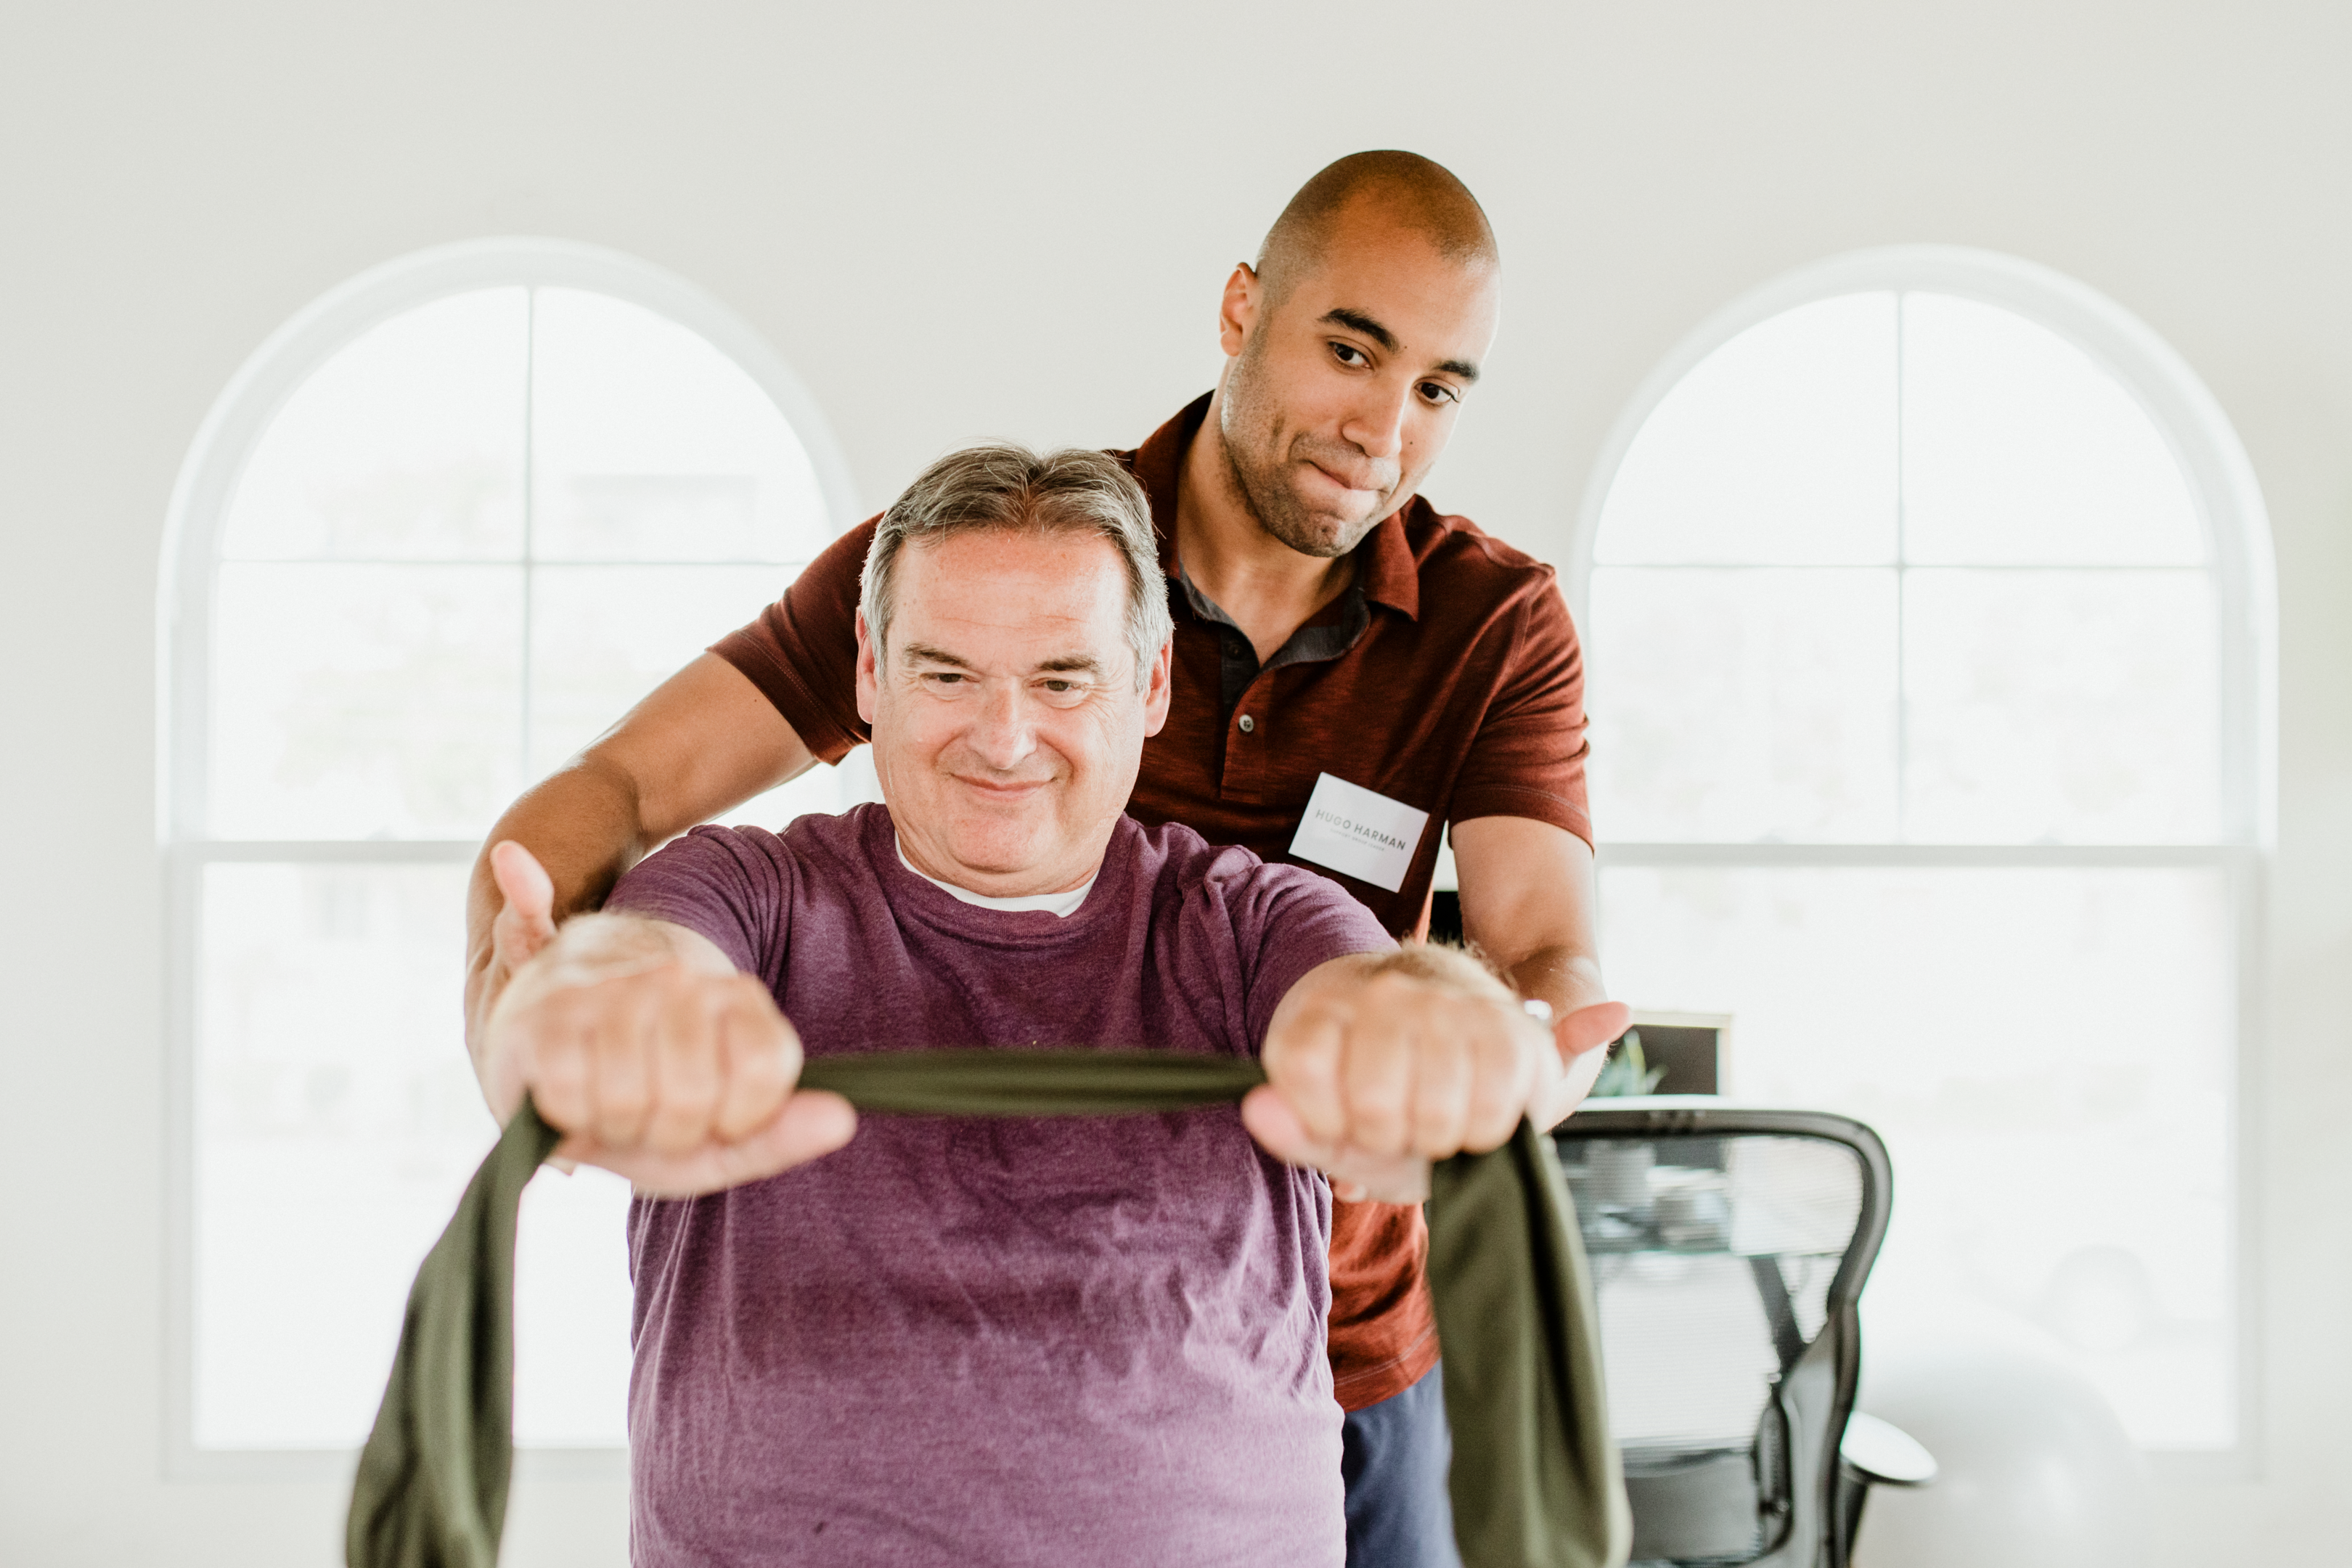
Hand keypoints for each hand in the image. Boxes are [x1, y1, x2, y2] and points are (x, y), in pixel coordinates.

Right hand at [480, 842, 855, 1195]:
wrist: (551, 1051)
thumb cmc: (646, 1103)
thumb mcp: (719, 1135)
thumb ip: (781, 1133)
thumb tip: (843, 1120)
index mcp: (738, 999)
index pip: (765, 1074)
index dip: (736, 1120)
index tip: (715, 1117)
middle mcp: (681, 980)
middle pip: (692, 1098)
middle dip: (667, 1132)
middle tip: (651, 1114)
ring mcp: (614, 991)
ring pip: (630, 1099)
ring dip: (616, 1126)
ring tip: (611, 1102)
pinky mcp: (550, 1013)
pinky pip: (573, 1097)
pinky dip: (569, 1117)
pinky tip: (571, 1093)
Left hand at [1242, 948, 1559, 1203]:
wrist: (1461, 1025)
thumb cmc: (1390, 1089)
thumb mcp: (1332, 1120)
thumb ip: (1293, 1128)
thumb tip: (1259, 1112)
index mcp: (1324, 1007)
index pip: (1303, 1069)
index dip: (1324, 1121)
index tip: (1340, 1121)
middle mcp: (1384, 994)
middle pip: (1373, 1103)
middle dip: (1385, 1138)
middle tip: (1396, 1124)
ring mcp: (1448, 1005)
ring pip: (1433, 1112)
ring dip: (1437, 1139)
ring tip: (1435, 1118)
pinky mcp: (1508, 1026)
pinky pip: (1489, 1111)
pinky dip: (1481, 1132)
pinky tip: (1473, 1112)